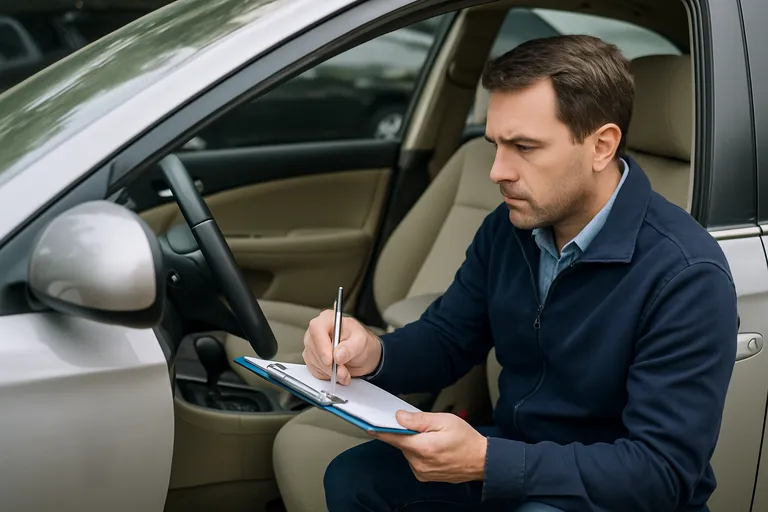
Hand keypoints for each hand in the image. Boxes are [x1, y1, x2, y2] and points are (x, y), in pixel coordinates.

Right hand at [302, 309, 381, 383]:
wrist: (362, 356)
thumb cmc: (361, 342)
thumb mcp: (361, 342)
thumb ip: (351, 348)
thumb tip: (338, 355)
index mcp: (328, 319)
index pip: (317, 328)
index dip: (321, 344)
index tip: (330, 359)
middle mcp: (317, 331)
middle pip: (313, 347)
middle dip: (329, 364)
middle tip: (343, 370)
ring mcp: (313, 345)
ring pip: (313, 361)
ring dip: (330, 372)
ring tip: (344, 372)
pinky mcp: (312, 358)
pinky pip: (314, 370)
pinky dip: (326, 375)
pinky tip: (337, 372)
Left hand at [371, 411, 486, 482]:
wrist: (480, 461)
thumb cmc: (466, 440)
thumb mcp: (444, 421)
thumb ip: (420, 419)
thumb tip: (400, 417)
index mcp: (423, 447)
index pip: (394, 437)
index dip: (381, 430)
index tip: (369, 425)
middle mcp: (419, 463)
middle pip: (401, 443)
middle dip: (407, 433)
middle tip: (424, 427)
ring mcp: (421, 472)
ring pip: (407, 451)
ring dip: (414, 443)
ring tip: (433, 438)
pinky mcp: (424, 476)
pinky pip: (414, 460)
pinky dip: (419, 452)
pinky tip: (433, 448)